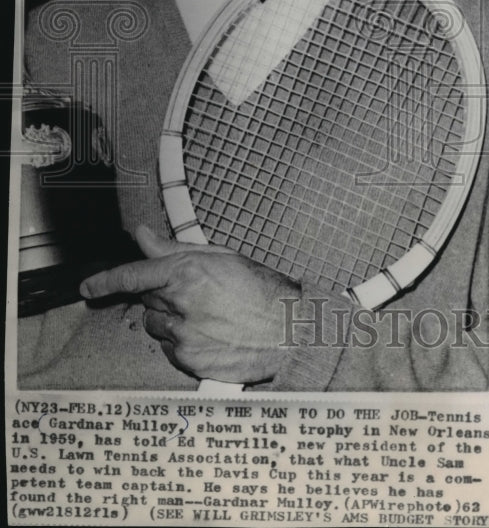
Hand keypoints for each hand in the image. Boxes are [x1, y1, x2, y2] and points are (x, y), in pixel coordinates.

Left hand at [80, 225, 299, 382]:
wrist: (290, 332)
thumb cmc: (261, 291)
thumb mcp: (220, 258)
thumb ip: (174, 249)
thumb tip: (142, 236)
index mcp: (186, 274)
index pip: (133, 276)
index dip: (106, 281)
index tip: (88, 287)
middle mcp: (181, 306)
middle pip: (148, 301)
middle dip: (164, 295)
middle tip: (197, 294)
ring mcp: (184, 337)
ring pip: (156, 326)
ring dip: (172, 320)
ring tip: (208, 317)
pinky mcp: (190, 362)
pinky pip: (170, 350)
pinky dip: (183, 343)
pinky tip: (211, 335)